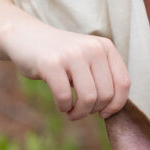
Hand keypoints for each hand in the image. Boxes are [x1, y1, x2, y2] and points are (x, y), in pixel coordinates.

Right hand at [0, 22, 130, 119]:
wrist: (26, 36)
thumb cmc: (61, 57)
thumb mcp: (88, 59)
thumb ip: (103, 77)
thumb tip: (113, 109)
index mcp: (106, 47)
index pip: (123, 83)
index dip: (116, 105)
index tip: (104, 113)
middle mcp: (93, 48)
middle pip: (106, 94)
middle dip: (93, 110)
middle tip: (80, 111)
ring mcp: (72, 54)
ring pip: (89, 98)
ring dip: (79, 113)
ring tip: (71, 111)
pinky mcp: (51, 63)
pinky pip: (65, 97)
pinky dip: (63, 107)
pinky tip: (61, 105)